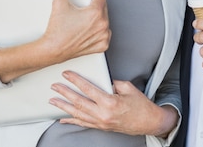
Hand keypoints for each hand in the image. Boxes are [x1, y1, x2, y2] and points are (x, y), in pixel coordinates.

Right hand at [41, 0, 111, 62]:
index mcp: (95, 12)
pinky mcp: (103, 45)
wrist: (53, 50)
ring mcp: (103, 36)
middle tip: (81, 11)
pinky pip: (105, 33)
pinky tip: (87, 31)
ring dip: (97, 19)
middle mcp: (102, 24)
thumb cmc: (57, 31)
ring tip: (83, 22)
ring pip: (105, 19)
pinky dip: (98, 32)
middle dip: (93, 6)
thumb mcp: (59, 3)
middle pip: (103, 7)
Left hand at [50, 72, 178, 136]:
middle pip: (79, 102)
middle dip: (65, 93)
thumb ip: (112, 83)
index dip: (76, 80)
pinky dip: (71, 121)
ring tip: (53, 100)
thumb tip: (100, 80)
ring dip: (64, 106)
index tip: (67, 74)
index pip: (88, 89)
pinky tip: (63, 119)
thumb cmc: (140, 105)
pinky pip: (83, 123)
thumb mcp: (128, 88)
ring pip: (77, 114)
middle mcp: (103, 114)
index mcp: (110, 102)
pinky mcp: (101, 127)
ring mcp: (101, 122)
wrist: (148, 122)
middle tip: (55, 86)